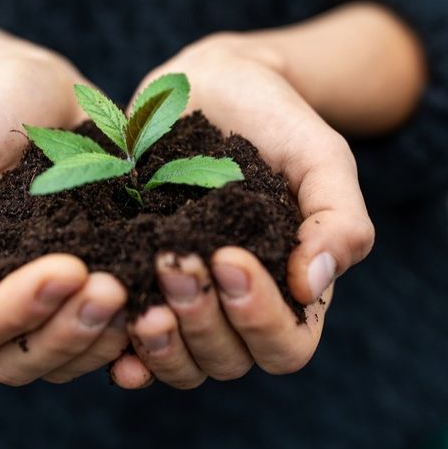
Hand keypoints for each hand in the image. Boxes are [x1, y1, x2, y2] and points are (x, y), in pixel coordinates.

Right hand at [0, 54, 129, 384]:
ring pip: (67, 360)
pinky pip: (111, 342)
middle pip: (19, 361)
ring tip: (144, 298)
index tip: (67, 268)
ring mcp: (52, 305)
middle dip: (66, 334)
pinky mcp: (97, 293)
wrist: (47, 91)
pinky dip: (136, 339)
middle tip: (112, 289)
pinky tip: (166, 311)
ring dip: (102, 340)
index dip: (15, 311)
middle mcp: (0, 303)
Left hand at [111, 34, 374, 388]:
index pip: (286, 345)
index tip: (229, 257)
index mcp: (292, 292)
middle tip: (174, 261)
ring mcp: (187, 304)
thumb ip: (338, 219)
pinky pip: (130, 347)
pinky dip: (122, 351)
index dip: (259, 317)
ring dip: (161, 342)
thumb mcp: (321, 158)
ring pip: (180, 364)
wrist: (213, 84)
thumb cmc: (277, 121)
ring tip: (137, 298)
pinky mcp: (139, 288)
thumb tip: (315, 285)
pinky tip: (109, 326)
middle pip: (227, 360)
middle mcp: (238, 311)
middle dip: (201, 319)